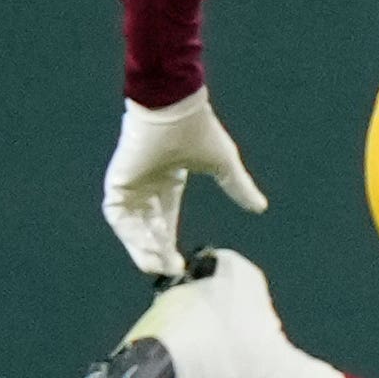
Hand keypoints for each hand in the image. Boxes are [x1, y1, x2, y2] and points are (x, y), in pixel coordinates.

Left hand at [102, 89, 268, 278]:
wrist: (174, 107)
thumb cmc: (198, 130)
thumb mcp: (224, 165)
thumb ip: (239, 187)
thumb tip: (261, 207)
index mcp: (168, 178)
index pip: (164, 218)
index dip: (170, 241)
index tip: (180, 263)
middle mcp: (147, 183)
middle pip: (146, 227)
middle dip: (156, 250)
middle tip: (169, 269)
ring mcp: (131, 183)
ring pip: (131, 226)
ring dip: (142, 246)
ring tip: (157, 265)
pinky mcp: (118, 181)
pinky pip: (119, 216)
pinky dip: (131, 233)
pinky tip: (147, 246)